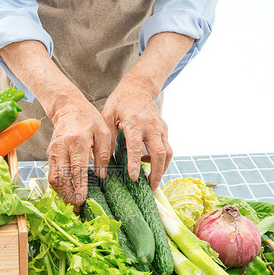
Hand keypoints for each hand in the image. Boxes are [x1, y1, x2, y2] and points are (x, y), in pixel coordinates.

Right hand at [46, 92, 112, 207]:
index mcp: (77, 141)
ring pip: (53, 178)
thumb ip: (103, 154)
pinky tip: (67, 192)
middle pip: (61, 177)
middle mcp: (62, 148)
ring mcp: (53, 151)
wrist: (68, 107)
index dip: (79, 186)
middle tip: (77, 207)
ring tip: (72, 202)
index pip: (77, 168)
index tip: (82, 199)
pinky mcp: (49, 154)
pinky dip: (58, 186)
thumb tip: (101, 176)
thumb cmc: (88, 119)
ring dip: (61, 193)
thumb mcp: (103, 132)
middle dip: (68, 195)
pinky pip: (51, 174)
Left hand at [102, 75, 171, 189]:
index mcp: (135, 122)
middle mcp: (151, 126)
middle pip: (160, 153)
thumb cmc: (120, 101)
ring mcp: (160, 128)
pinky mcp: (164, 130)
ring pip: (167, 153)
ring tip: (153, 182)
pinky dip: (161, 160)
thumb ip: (108, 137)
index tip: (134, 178)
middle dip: (157, 173)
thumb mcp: (108, 115)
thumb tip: (105, 161)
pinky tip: (148, 163)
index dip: (135, 164)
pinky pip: (166, 148)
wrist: (139, 87)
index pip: (136, 147)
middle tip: (151, 187)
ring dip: (162, 169)